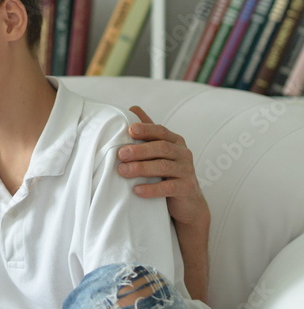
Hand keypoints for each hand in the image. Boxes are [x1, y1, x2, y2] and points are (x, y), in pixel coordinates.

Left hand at [118, 105, 208, 226]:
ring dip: (142, 168)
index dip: (146, 129)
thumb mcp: (157, 150)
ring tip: (123, 171)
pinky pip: (169, 187)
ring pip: (164, 166)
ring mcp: (186, 170)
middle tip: (120, 154)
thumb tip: (133, 108)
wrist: (187, 201)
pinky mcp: (187, 188)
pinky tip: (137, 190)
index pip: (160, 131)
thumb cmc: (167, 171)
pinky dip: (152, 189)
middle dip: (139, 150)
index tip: (130, 130)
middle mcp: (183, 153)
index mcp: (174, 141)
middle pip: (161, 147)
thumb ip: (148, 131)